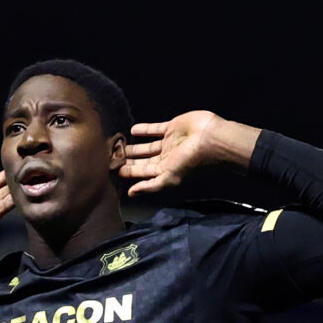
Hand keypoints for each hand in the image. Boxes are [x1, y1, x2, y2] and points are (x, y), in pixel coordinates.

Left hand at [121, 111, 260, 196]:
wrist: (209, 139)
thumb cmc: (190, 162)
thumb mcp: (168, 179)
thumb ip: (150, 186)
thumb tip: (130, 194)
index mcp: (166, 171)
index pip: (144, 173)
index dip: (130, 172)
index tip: (114, 170)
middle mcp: (167, 158)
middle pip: (145, 160)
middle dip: (131, 161)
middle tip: (113, 157)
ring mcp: (170, 143)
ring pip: (148, 146)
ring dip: (136, 147)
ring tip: (120, 145)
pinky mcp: (172, 128)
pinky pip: (156, 129)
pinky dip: (145, 130)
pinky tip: (133, 130)